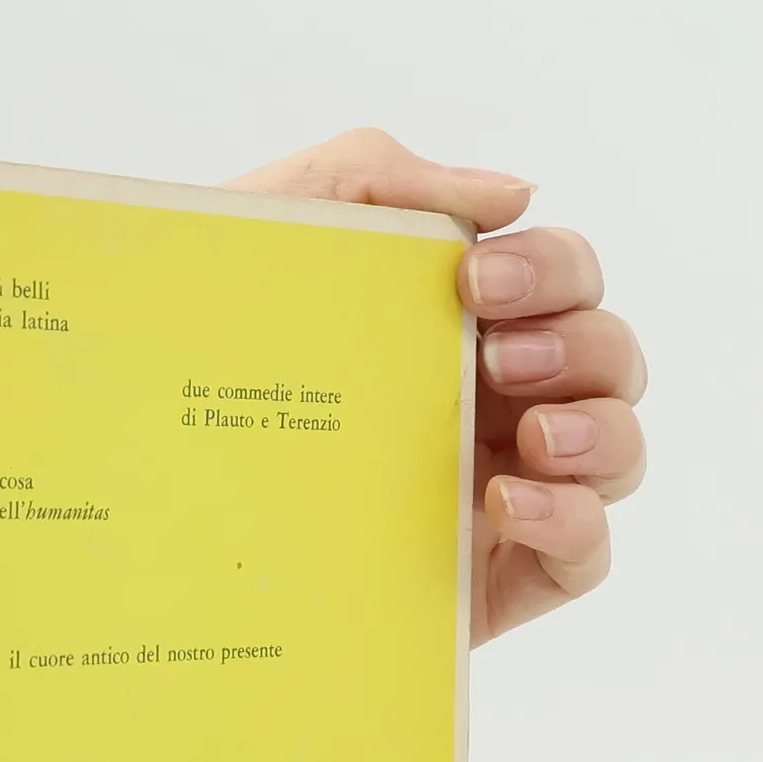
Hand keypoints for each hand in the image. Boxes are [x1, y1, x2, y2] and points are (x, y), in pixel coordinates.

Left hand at [226, 129, 646, 645]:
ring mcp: (497, 493)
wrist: (145, 490)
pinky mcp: (491, 581)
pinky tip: (506, 505)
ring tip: (530, 434)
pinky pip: (587, 554)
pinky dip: (574, 522)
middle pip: (607, 357)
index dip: (553, 268)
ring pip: (617, 450)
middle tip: (495, 356)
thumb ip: (381, 180)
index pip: (562, 279)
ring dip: (599, 429)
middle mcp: (488, 405)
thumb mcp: (272, 232)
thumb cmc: (203, 355)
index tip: (476, 282)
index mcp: (453, 327)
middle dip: (578, 342)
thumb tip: (513, 196)